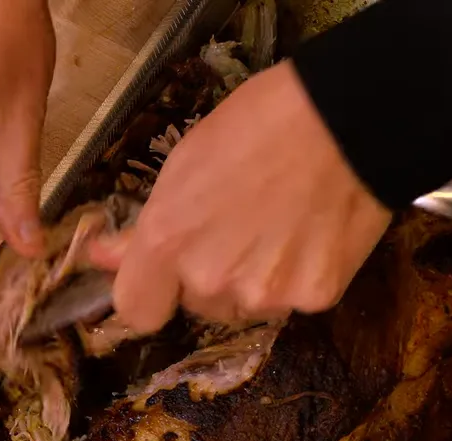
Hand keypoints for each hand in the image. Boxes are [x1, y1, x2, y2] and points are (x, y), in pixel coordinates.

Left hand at [90, 60, 391, 331]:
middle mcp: (210, 280)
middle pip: (197, 304)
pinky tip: (314, 233)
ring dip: (255, 279)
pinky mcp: (314, 298)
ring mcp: (264, 295)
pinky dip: (300, 275)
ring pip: (246, 305)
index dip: (149, 292)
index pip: (136, 310)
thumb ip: (146, 225)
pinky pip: (293, 300)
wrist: (348, 120)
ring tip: (283, 225)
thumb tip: (103, 256)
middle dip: (211, 274)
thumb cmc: (260, 124)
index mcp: (168, 241)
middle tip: (241, 225)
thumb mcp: (187, 162)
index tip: (164, 273)